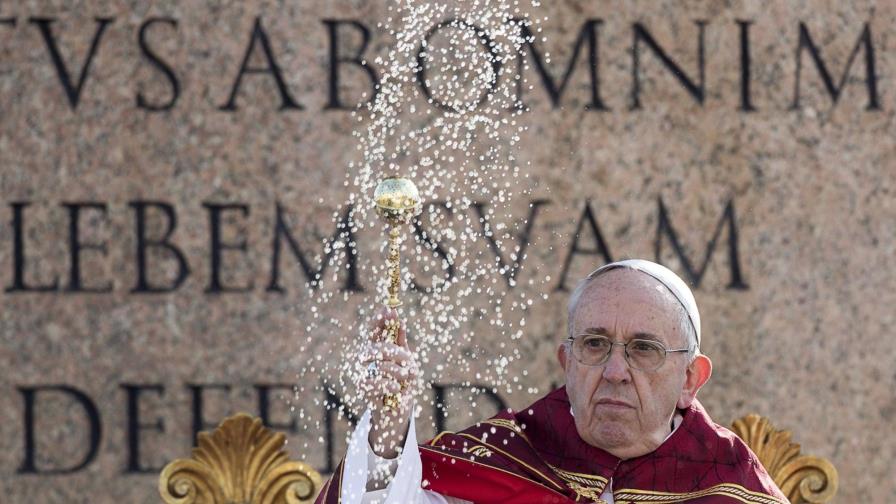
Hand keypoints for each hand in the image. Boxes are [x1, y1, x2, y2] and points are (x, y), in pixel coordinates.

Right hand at [361, 307, 418, 458]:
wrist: (398, 414)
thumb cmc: (402, 386)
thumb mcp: (407, 363)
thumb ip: (402, 344)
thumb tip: (401, 322)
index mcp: (378, 353)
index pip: (374, 333)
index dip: (379, 322)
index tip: (388, 310)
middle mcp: (368, 362)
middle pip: (374, 348)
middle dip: (394, 352)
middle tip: (408, 358)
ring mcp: (365, 376)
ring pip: (378, 365)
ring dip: (397, 371)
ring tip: (406, 378)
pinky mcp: (365, 392)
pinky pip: (375, 383)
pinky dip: (389, 385)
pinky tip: (397, 390)